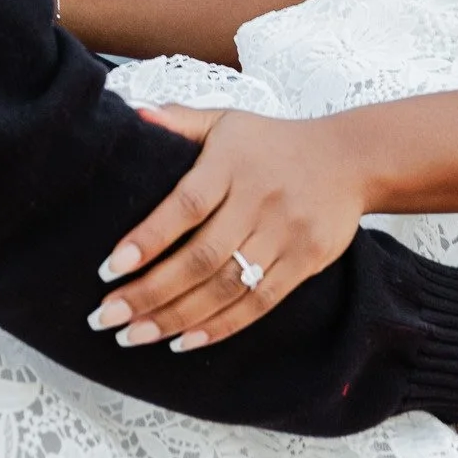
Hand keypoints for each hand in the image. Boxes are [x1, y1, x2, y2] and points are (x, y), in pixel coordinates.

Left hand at [91, 103, 371, 351]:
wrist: (352, 159)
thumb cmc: (274, 143)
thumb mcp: (228, 121)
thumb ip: (180, 121)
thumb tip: (132, 116)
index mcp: (234, 163)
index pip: (186, 205)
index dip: (147, 239)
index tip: (109, 269)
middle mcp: (260, 200)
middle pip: (201, 257)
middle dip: (150, 293)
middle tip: (105, 317)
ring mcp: (286, 234)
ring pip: (226, 286)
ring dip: (176, 317)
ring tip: (134, 336)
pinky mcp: (306, 262)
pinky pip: (259, 302)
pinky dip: (220, 326)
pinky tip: (184, 341)